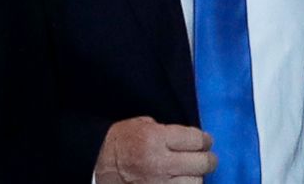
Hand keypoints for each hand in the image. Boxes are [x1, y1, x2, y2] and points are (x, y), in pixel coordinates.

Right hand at [94, 117, 216, 183]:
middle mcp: (159, 163)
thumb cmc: (119, 143)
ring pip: (196, 183)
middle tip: (206, 158)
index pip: (196, 140)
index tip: (206, 142)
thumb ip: (168, 131)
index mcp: (156, 139)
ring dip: (196, 178)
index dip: (205, 140)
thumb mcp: (142, 125)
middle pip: (201, 163)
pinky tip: (181, 182)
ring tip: (191, 174)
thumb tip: (192, 140)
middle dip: (207, 159)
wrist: (95, 164)